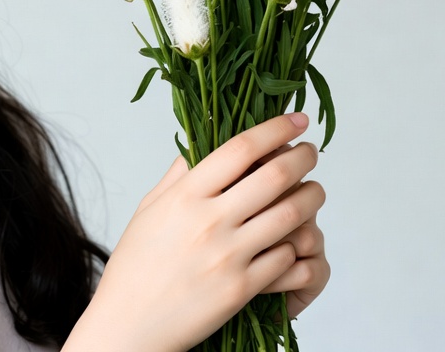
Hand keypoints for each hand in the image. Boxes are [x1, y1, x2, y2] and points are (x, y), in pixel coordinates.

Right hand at [63, 113, 325, 351]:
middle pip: (274, 177)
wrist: (130, 325)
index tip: (295, 119)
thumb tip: (199, 147)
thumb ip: (178, 176)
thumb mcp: (150, 209)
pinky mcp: (243, 289)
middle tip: (311, 151)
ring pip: (290, 215)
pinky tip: (296, 237)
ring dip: (312, 198)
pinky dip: (298, 244)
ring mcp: (229, 255)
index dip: (274, 129)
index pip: (240, 149)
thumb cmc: (135, 265)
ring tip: (314, 190)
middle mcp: (210, 220)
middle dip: (302, 158)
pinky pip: (286, 259)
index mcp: (186, 194)